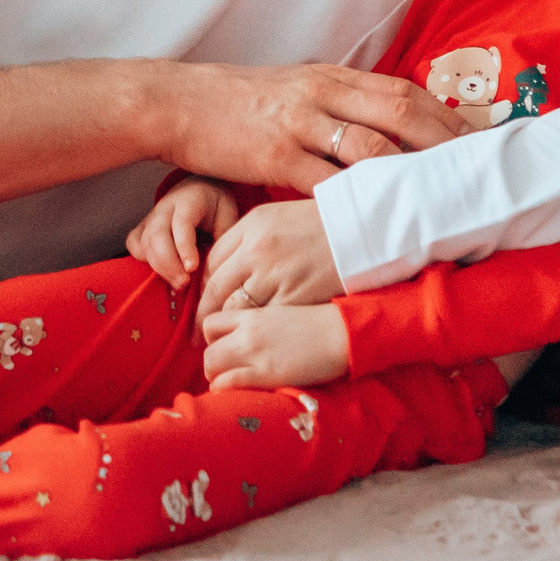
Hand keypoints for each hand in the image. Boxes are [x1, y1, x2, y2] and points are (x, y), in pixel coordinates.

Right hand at [125, 177, 240, 288]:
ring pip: (145, 242)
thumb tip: (215, 270)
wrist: (198, 188)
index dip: (184, 246)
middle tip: (184, 283)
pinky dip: (142, 260)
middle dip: (169, 263)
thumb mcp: (228, 215)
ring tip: (178, 285)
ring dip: (159, 267)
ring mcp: (151, 216)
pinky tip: (159, 272)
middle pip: (158, 234)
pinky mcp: (142, 226)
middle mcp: (166, 207)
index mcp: (189, 201)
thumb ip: (223, 239)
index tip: (192, 268)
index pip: (182, 223)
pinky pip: (134, 243)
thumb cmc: (215, 206)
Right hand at [149, 61, 476, 196]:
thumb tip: (382, 122)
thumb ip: (336, 102)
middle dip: (446, 141)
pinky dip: (358, 201)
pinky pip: (325, 181)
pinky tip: (381, 221)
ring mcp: (300, 123)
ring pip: (371, 146)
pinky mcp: (275, 155)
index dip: (445, 114)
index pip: (403, 90)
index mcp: (331, 76)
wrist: (178, 102)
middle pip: (401, 111)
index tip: (478, 139)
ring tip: (444, 199)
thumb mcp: (294, 88)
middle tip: (480, 169)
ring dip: (411, 174)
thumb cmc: (238, 102)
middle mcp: (323, 92)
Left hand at [197, 199, 345, 329]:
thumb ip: (247, 237)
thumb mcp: (277, 217)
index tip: (206, 302)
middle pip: (216, 288)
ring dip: (225, 328)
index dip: (205, 286)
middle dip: (203, 313)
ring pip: (234, 308)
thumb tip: (224, 266)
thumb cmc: (321, 223)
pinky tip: (251, 340)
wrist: (364, 230)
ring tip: (218, 343)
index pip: (213, 261)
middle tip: (196, 334)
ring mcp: (274, 274)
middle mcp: (257, 249)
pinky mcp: (293, 296)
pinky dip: (253, 331)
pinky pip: (261, 319)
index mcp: (252, 226)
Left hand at [201, 303, 350, 390]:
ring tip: (231, 385)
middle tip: (226, 372)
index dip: (212, 340)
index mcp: (252, 314)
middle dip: (212, 363)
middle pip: (207, 349)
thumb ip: (259, 324)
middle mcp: (248, 332)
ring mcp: (255, 353)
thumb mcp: (281, 314)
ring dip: (216, 378)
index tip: (222, 349)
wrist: (342, 333)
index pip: (211, 323)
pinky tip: (236, 393)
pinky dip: (224, 390)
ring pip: (211, 365)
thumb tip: (247, 338)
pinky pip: (227, 383)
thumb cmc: (318, 325)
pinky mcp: (266, 374)